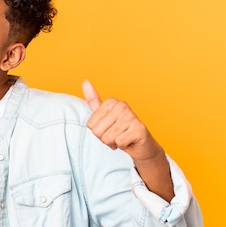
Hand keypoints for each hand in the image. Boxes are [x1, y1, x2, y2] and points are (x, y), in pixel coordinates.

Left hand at [82, 79, 173, 199]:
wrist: (140, 145)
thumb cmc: (120, 131)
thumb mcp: (104, 116)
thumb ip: (93, 100)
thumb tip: (85, 81)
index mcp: (112, 102)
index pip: (90, 125)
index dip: (98, 132)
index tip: (109, 129)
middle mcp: (122, 106)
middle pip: (97, 131)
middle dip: (104, 138)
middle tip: (116, 135)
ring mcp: (132, 116)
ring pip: (107, 138)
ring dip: (114, 143)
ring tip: (123, 138)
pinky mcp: (140, 129)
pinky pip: (119, 142)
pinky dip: (123, 146)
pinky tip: (129, 142)